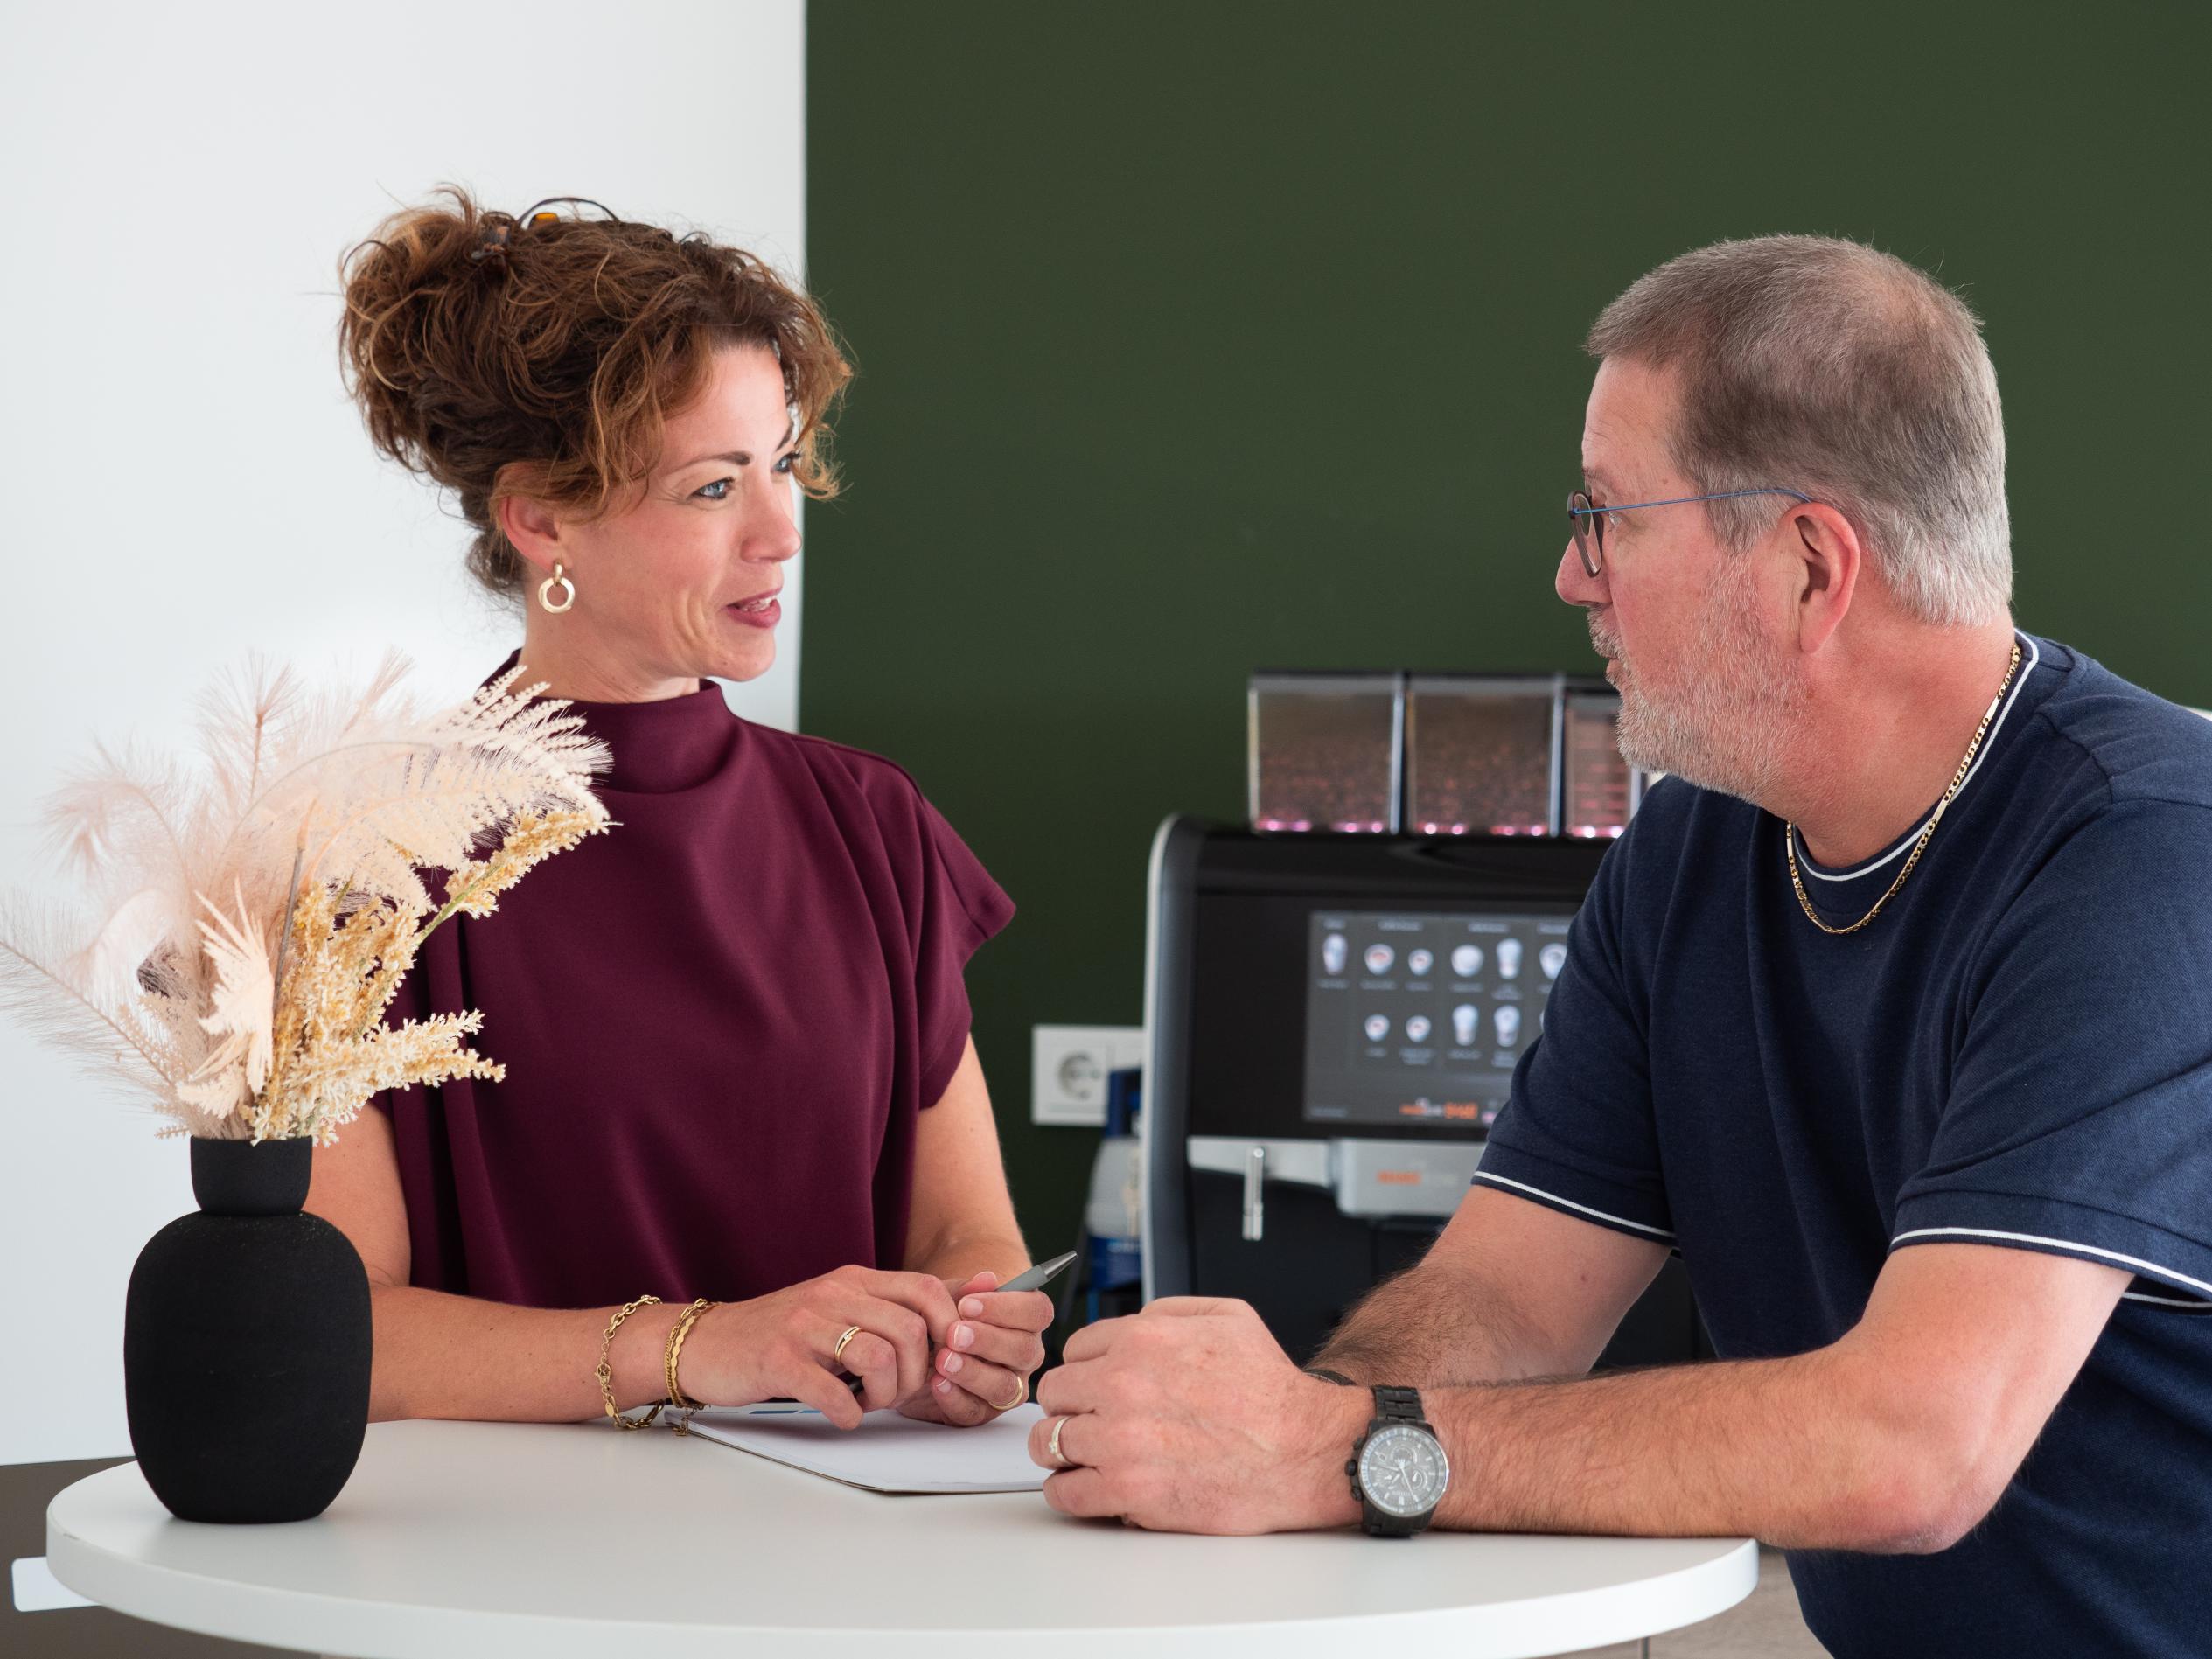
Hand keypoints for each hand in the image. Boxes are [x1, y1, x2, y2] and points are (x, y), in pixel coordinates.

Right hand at [676, 1266, 959, 1428]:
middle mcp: (834, 1294)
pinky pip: (834, 1392)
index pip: (926, 1290)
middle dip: (915, 1375)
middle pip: (910, 1330)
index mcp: (856, 1280)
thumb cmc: (786, 1333)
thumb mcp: (847, 1305)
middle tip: (896, 1392)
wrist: (711, 1343)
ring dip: (885, 1395)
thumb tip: (982, 1286)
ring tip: (869, 1402)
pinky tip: (842, 1414)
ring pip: (879, 1358)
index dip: (947, 1329)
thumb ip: (905, 1301)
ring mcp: (806, 1325)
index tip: (937, 1361)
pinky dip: (848, 1413)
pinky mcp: (780, 1359)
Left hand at [900, 1270, 1054, 1426]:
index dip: (1007, 1308)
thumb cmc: (945, 1316)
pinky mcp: (983, 1411)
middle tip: (955, 1334)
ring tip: (943, 1360)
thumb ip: (967, 1289)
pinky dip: (955, 1398)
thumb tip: (986, 1279)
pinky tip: (937, 1383)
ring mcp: (1008, 1385)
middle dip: (988, 1341)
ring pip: (1004, 1385)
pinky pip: (976, 1411)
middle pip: (1025, 1350)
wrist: (919, 1348)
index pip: (1037, 1311)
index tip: (968, 1305)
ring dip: (973, 1372)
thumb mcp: (950, 1297)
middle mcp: (1025, 1354)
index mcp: (1027, 1319)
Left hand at [1027, 1297, 1367, 1532]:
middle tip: (1088, 1423)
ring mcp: (1121, 1441)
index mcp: (1142, 1341)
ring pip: (1048, 1444)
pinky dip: (1069, 1493)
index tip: (1095, 1390)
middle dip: (1070, 1408)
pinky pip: (1066, 1493)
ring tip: (1086, 1459)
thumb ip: (1167, 1312)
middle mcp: (1123, 1386)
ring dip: (1063, 1451)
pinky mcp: (1129, 1491)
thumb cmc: (1272, 1390)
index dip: (1086, 1371)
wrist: (1305, 1450)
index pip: (1074, 1351)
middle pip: (1054, 1396)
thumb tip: (1129, 1323)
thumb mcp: (1227, 1316)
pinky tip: (1088, 1489)